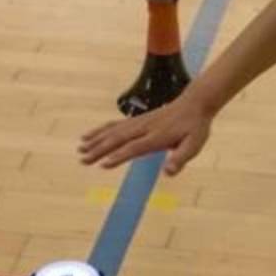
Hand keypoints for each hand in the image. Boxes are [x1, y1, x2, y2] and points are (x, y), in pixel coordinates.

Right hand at [79, 95, 214, 175]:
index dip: (119, 156)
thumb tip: (168, 172)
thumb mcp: (194, 145)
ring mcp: (138, 122)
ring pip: (112, 131)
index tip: (103, 164)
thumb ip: (181, 158)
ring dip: (95, 140)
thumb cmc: (195, 128)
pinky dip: (100, 130)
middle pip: (117, 139)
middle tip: (83, 160)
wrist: (195, 103)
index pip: (134, 148)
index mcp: (157, 137)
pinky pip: (114, 125)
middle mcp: (144, 128)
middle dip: (99, 150)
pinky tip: (89, 136)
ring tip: (80, 149)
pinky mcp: (136, 120)